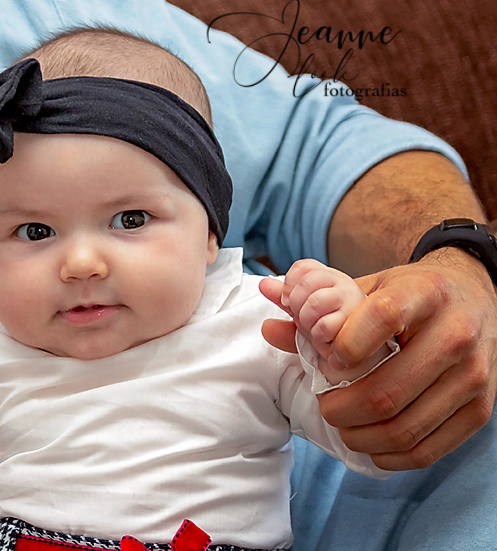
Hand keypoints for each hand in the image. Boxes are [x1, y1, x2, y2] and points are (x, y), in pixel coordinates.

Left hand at [260, 259, 365, 363]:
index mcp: (329, 279)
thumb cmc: (331, 333)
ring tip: (319, 334)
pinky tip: (328, 344)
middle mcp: (344, 285)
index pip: (303, 267)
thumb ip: (284, 299)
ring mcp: (354, 302)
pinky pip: (325, 326)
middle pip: (306, 283)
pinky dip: (320, 339)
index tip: (287, 303)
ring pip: (314, 302)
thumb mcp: (303, 314)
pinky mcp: (360, 324)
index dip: (288, 285)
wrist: (357, 359)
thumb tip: (263, 285)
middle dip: (297, 308)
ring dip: (308, 324)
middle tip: (307, 323)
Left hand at [269, 249, 496, 469]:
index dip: (344, 346)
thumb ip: (317, 306)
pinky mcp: (480, 410)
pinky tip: (370, 444)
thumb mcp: (366, 288)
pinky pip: (429, 449)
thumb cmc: (409, 295)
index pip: (382, 317)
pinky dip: (390, 456)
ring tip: (341, 425)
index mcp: (425, 294)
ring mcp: (473, 376)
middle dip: (341, 408)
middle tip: (324, 405)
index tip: (325, 361)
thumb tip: (268, 318)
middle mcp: (456, 334)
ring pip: (405, 426)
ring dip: (360, 436)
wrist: (474, 296)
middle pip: (387, 390)